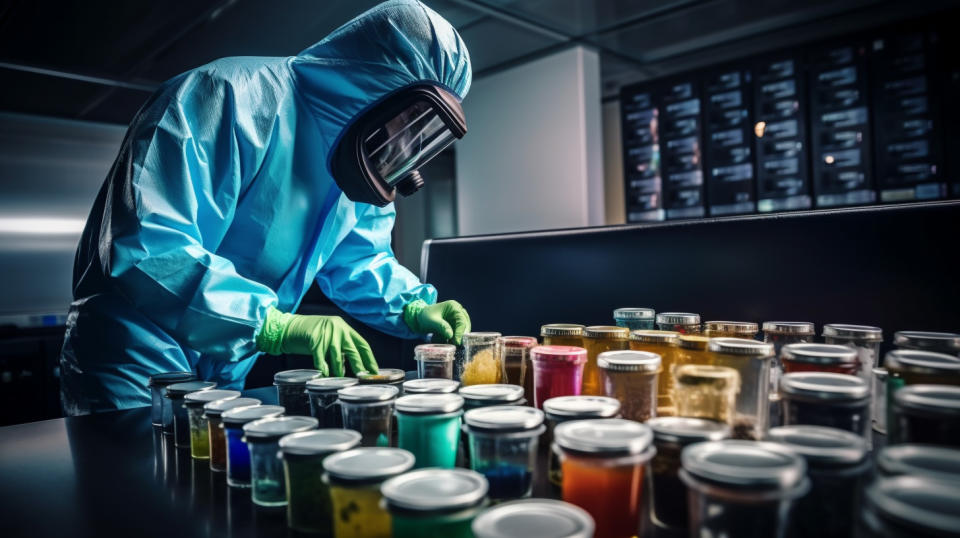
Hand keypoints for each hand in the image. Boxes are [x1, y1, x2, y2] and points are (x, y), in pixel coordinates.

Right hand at [256, 307, 377, 376]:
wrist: (289, 327)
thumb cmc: (311, 334)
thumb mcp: (331, 335)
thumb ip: (342, 346)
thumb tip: (355, 365)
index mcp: (345, 328)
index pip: (362, 344)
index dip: (369, 359)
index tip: (374, 371)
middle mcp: (338, 329)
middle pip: (353, 351)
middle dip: (359, 366)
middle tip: (362, 378)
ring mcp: (326, 334)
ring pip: (337, 357)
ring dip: (340, 371)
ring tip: (342, 381)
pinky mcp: (314, 340)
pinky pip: (321, 359)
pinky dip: (324, 369)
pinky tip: (325, 376)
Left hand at [404, 300, 470, 344]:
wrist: (420, 318)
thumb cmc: (425, 316)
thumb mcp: (432, 321)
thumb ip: (442, 327)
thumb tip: (451, 335)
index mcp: (454, 307)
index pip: (461, 320)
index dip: (460, 332)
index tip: (457, 342)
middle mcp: (458, 312)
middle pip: (464, 326)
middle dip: (459, 336)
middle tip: (455, 345)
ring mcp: (457, 320)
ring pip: (461, 332)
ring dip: (454, 339)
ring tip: (446, 343)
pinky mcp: (455, 326)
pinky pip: (456, 335)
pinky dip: (450, 339)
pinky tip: (442, 341)